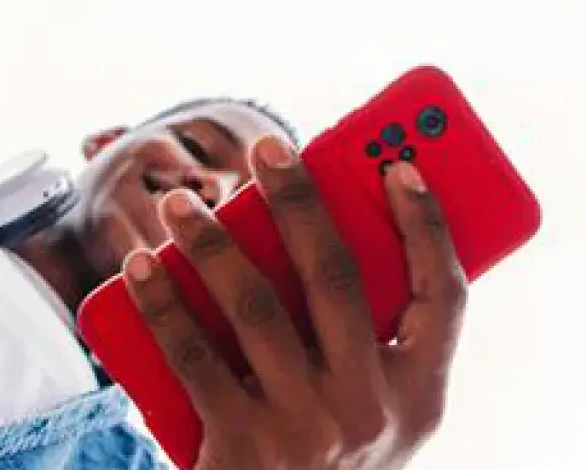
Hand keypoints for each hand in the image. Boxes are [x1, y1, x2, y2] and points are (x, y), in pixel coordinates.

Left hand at [124, 138, 467, 469]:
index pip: (443, 293)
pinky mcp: (239, 449)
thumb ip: (374, 334)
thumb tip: (322, 224)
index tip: (398, 164)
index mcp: (420, 394)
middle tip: (266, 146)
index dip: (427, 224)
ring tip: (179, 203)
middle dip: (301, 201)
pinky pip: (195, 358)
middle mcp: (369, 411)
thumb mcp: (381, 409)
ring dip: (212, 242)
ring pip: (257, 307)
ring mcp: (304, 432)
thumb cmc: (329, 453)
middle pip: (338, 279)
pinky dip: (163, 304)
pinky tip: (142, 267)